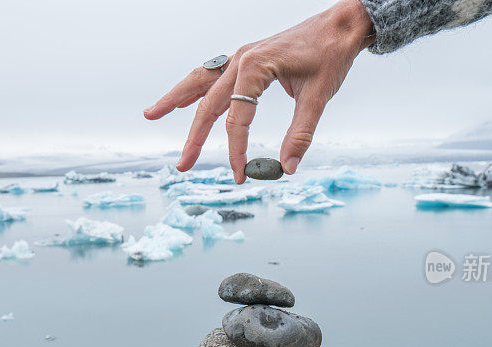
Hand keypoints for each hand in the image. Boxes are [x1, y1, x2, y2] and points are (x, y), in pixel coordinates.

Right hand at [143, 0, 373, 183]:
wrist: (340, 26)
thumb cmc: (330, 55)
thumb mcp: (318, 97)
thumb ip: (300, 134)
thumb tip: (288, 167)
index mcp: (255, 67)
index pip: (237, 119)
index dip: (236, 150)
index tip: (239, 175)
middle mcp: (241, 59)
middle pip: (208, 104)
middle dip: (194, 137)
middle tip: (183, 165)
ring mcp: (240, 57)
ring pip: (199, 81)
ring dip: (176, 100)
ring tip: (152, 114)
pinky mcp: (246, 58)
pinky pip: (212, 74)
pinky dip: (195, 88)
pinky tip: (184, 101)